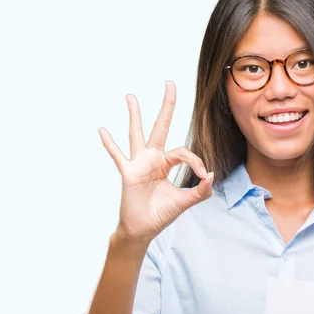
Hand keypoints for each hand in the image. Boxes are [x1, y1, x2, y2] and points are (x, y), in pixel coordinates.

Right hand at [99, 81, 213, 243]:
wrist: (143, 229)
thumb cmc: (160, 214)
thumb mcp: (184, 201)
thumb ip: (200, 191)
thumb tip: (211, 175)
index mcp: (165, 163)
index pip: (183, 152)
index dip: (195, 160)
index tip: (203, 175)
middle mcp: (152, 158)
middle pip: (160, 126)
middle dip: (166, 106)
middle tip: (170, 83)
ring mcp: (138, 163)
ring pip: (136, 134)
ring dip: (134, 115)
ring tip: (131, 96)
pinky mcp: (128, 173)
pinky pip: (117, 155)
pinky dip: (110, 144)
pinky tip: (102, 130)